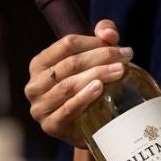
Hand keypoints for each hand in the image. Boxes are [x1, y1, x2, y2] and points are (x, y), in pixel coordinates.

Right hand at [24, 20, 132, 147]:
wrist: (90, 127)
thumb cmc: (89, 87)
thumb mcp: (94, 60)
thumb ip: (102, 39)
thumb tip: (108, 33)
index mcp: (40, 64)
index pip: (66, 44)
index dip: (94, 42)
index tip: (119, 45)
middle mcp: (34, 85)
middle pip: (70, 64)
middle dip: (101, 57)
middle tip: (125, 57)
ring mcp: (40, 107)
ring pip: (69, 85)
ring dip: (97, 75)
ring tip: (119, 71)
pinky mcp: (51, 125)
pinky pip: (68, 108)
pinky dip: (84, 97)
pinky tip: (99, 88)